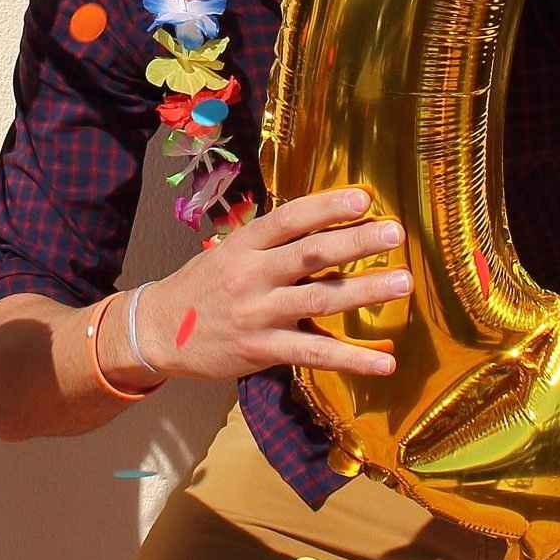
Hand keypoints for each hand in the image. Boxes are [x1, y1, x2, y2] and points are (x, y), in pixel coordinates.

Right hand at [132, 187, 410, 382]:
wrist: (158, 332)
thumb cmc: (200, 288)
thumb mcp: (226, 252)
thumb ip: (268, 242)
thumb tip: (320, 224)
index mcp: (243, 245)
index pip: (289, 219)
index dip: (326, 207)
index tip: (364, 198)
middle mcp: (251, 275)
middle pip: (311, 254)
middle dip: (356, 242)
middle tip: (395, 233)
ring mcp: (257, 314)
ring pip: (319, 299)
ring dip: (365, 291)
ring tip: (402, 282)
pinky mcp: (262, 350)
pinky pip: (314, 354)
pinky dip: (353, 359)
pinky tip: (385, 361)